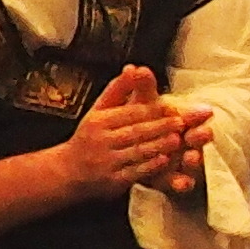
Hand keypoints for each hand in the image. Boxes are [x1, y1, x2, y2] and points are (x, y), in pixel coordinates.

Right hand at [53, 65, 209, 202]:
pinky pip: (134, 172)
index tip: (172, 106)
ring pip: (136, 152)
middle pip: (134, 132)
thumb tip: (133, 68)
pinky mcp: (112, 180)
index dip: (151, 110)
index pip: (128, 113)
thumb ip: (118, 90)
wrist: (68, 171)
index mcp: (99, 121)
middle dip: (159, 127)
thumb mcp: (98, 110)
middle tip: (181, 122)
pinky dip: (150, 167)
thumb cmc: (89, 137)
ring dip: (158, 146)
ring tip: (177, 140)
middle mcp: (101, 140)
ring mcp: (106, 162)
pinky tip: (164, 161)